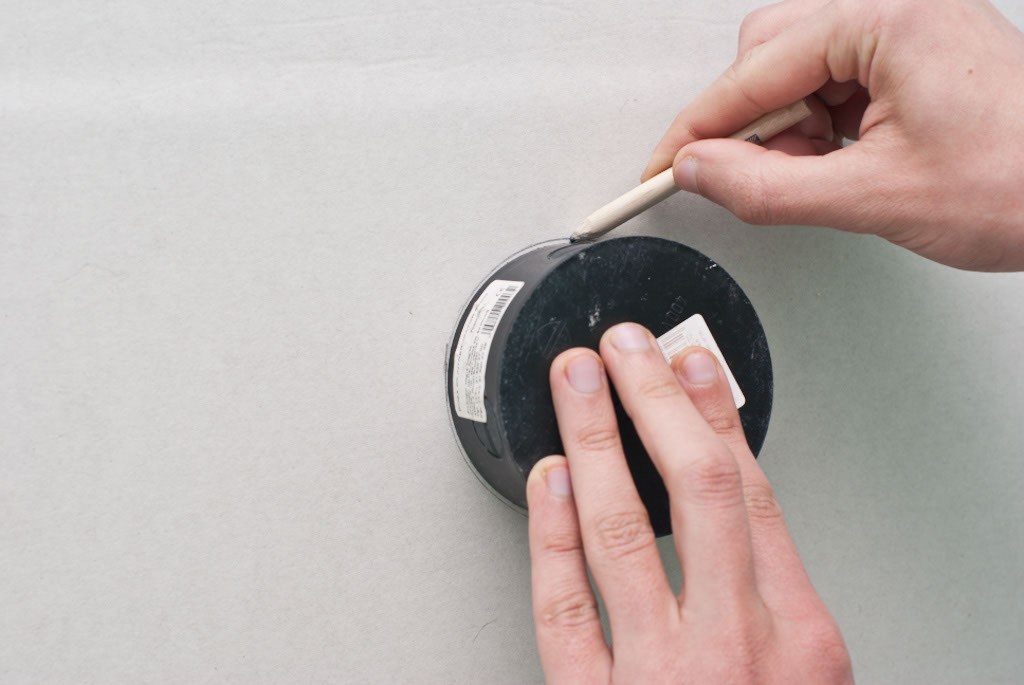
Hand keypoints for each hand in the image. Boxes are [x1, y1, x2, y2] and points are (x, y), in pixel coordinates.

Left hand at [526, 323, 851, 683]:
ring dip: (593, 439)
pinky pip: (563, 609)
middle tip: (627, 348)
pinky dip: (551, 534)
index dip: (716, 416)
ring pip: (620, 531)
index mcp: (798, 639)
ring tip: (577, 382)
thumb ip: (782, 609)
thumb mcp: (814, 680)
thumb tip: (750, 530)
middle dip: (656, 399)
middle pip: (695, 487)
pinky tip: (548, 480)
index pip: (753, 494)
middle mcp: (730, 646)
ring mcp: (658, 674)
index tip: (693, 367)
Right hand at [641, 0, 1023, 271]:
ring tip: (820, 176)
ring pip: (798, 69)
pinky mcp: (915, 61)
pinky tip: (837, 164)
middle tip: (745, 176)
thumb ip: (767, 187)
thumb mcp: (875, 198)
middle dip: (752, 123)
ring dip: (787, 130)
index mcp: (892, 19)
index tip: (663, 166)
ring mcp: (909, 32)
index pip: (756, 69)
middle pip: (770, 52)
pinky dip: (818, 130)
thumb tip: (700, 171)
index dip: (698, 127)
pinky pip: (834, 83)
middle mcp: (899, 10)